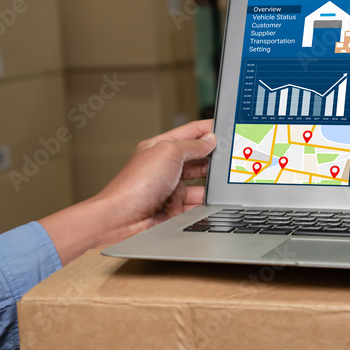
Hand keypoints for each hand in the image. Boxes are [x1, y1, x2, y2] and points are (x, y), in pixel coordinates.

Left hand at [39, 120, 215, 264]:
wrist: (122, 219)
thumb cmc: (135, 184)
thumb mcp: (168, 153)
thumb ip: (192, 146)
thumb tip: (209, 140)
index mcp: (161, 147)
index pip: (190, 133)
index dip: (208, 130)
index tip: (227, 130)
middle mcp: (164, 167)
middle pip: (197, 160)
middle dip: (209, 163)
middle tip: (224, 164)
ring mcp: (168, 189)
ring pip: (198, 186)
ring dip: (203, 189)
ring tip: (206, 190)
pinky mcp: (172, 209)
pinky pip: (193, 205)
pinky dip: (197, 206)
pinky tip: (192, 206)